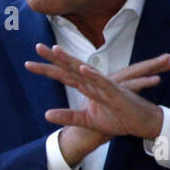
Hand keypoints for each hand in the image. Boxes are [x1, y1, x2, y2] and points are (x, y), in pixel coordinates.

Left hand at [28, 50, 169, 162]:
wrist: (141, 123)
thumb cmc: (117, 118)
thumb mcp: (87, 120)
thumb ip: (68, 117)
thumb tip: (46, 114)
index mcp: (86, 87)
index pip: (63, 75)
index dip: (46, 69)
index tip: (28, 64)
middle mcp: (93, 82)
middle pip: (70, 67)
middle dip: (54, 57)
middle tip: (37, 46)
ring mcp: (105, 85)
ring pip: (84, 70)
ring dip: (70, 61)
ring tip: (56, 50)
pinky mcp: (116, 92)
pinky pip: (103, 83)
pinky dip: (93, 76)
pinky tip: (83, 68)